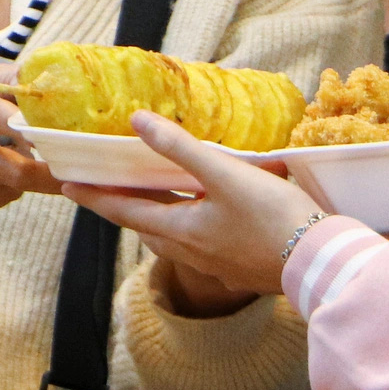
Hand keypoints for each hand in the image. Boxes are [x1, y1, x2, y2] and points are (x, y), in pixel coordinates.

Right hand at [0, 69, 59, 213]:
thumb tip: (55, 80)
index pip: (7, 122)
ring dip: (26, 175)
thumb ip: (11, 78)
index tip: (69, 138)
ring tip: (19, 154)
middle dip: (49, 174)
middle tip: (74, 167)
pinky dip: (7, 187)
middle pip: (15, 173)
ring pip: (9, 187)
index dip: (41, 134)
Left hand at [62, 112, 322, 298]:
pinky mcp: (240, 268)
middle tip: (108, 189)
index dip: (95, 197)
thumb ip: (180, 147)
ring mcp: (217, 265)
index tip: (68, 187)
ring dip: (158, 220)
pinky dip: (190, 229)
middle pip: (147, 228)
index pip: (124, 210)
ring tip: (155, 200)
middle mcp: (192, 253)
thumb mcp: (225, 174)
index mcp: (181, 231)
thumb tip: (137, 121)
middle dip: (125, 208)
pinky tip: (208, 219)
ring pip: (174, 240)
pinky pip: (201, 247)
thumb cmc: (273, 217)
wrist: (320, 264)